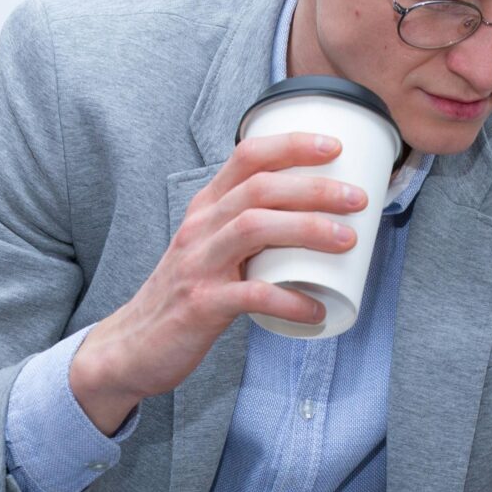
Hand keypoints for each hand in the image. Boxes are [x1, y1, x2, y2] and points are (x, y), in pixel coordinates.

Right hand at [69, 132, 366, 431]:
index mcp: (206, 208)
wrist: (133, 345)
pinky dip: (290, 300)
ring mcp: (198, 265)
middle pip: (258, 188)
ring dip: (308, 228)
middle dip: (313, 187)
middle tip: (357, 198)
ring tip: (348, 239)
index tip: (334, 147)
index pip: (247, 157)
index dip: (292, 145)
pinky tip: (315, 309)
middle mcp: (200, 228)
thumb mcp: (210, 248)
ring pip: (254, 228)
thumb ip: (249, 231)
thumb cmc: (185, 294)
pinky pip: (251, 295)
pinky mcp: (200, 305)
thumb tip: (316, 223)